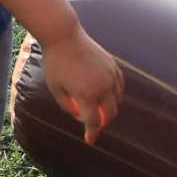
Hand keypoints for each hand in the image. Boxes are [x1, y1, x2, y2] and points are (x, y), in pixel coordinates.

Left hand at [40, 27, 124, 144]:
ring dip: (109, 109)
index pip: (93, 122)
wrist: (64, 36)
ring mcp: (110, 75)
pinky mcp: (113, 66)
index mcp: (86, 94)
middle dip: (102, 123)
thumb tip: (80, 116)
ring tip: (97, 109)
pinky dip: (115, 94)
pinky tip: (106, 95)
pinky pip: (120, 86)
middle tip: (93, 125)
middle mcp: (102, 86)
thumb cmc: (56, 63)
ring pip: (117, 101)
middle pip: (109, 114)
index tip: (90, 140)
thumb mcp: (56, 88)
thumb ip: (68, 106)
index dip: (92, 133)